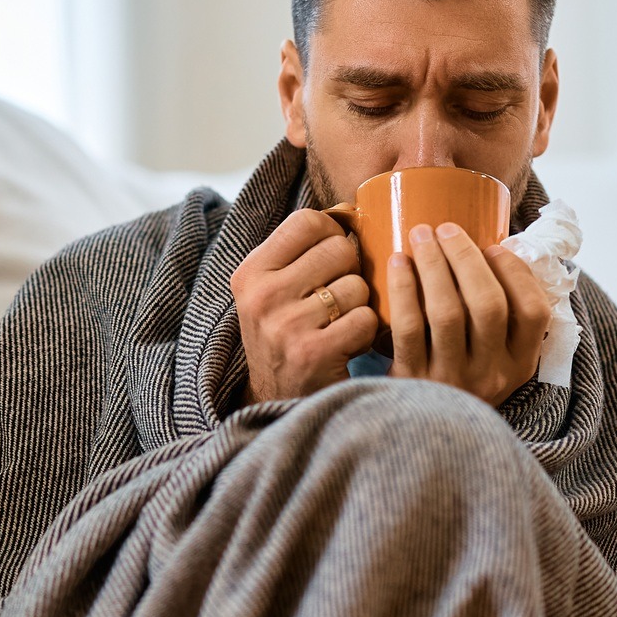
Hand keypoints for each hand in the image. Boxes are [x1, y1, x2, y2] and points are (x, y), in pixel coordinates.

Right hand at [231, 209, 379, 402]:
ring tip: (338, 325)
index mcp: (249, 273)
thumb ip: (297, 256)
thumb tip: (350, 213)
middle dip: (350, 271)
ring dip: (359, 306)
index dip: (331, 233)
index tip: (331, 256)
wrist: (275, 403)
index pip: (306, 221)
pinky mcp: (313, 353)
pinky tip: (347, 345)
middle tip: (338, 297)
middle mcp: (262, 296)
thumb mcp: (270, 292)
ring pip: (358, 286)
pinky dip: (366, 333)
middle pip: (339, 249)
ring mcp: (286, 325)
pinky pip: (366, 319)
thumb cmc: (284, 337)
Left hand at [386, 222, 550, 406]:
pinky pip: (409, 327)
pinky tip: (397, 263)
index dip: (516, 272)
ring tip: (420, 235)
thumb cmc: (457, 380)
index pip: (534, 312)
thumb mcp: (494, 360)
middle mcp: (491, 375)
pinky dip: (404, 289)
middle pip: (487, 304)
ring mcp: (452, 380)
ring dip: (434, 265)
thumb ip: (501, 319)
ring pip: (447, 312)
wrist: (421, 438)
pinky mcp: (413, 381)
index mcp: (520, 365)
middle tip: (445, 228)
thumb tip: (490, 250)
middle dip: (466, 257)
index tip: (494, 246)